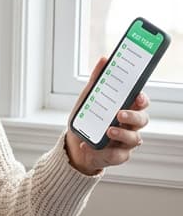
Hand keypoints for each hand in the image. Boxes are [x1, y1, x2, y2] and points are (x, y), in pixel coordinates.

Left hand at [65, 57, 149, 175]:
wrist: (73, 144)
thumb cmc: (87, 119)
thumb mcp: (89, 98)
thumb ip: (97, 80)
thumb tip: (104, 59)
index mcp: (126, 108)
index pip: (141, 102)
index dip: (142, 99)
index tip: (136, 96)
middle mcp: (130, 124)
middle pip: (143, 119)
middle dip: (134, 116)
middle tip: (120, 114)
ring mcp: (126, 141)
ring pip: (135, 138)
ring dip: (122, 133)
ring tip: (109, 130)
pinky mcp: (118, 155)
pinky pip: (118, 154)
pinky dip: (104, 151)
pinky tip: (89, 146)